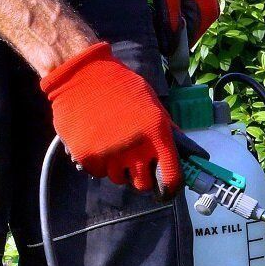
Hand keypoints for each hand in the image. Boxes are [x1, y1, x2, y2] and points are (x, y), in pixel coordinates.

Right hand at [41, 42, 182, 193]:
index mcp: (157, 132)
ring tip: (112, 146)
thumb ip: (165, 131)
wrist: (82, 75)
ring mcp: (110, 154)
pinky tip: (96, 143)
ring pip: (119, 179)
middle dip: (140, 178)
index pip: (170, 176)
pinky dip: (98, 163)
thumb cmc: (119, 85)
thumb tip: (182, 154)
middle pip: (143, 185)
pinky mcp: (87, 156)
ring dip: (118, 169)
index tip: (165, 191)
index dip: (169, 188)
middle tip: (134, 165)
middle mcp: (135, 147)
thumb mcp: (151, 103)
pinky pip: (98, 173)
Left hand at [150, 0, 219, 46]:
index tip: (157, 38)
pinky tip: (164, 2)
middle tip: (156, 19)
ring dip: (170, 22)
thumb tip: (169, 48)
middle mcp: (210, 13)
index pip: (188, 43)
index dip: (170, 44)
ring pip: (184, 25)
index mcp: (206, 14)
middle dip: (170, 32)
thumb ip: (170, 22)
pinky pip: (185, 14)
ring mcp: (206, 5)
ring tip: (160, 8)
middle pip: (186, 34)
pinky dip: (173, 13)